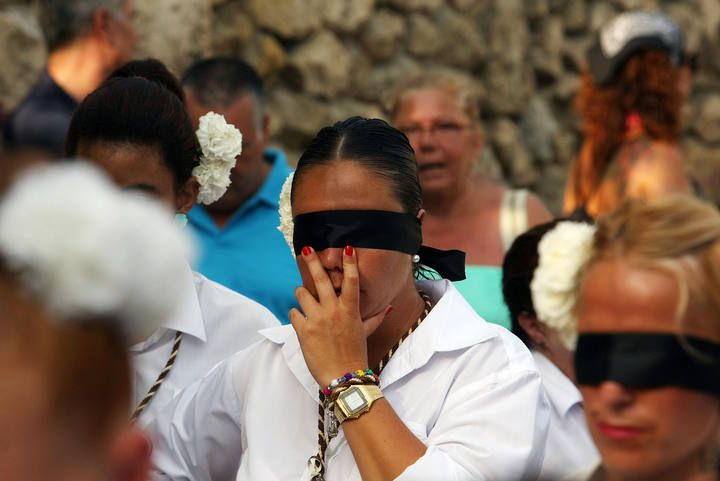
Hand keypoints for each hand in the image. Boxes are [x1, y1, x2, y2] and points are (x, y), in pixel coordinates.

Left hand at [289, 246, 390, 386]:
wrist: (343, 377)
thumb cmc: (356, 354)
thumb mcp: (366, 333)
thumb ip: (375, 318)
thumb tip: (388, 307)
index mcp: (350, 310)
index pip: (351, 280)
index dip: (349, 262)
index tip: (347, 247)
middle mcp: (333, 311)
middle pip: (320, 279)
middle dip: (312, 261)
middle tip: (306, 249)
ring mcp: (317, 319)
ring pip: (302, 293)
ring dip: (302, 293)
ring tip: (304, 296)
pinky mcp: (303, 330)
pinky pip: (293, 312)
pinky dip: (296, 315)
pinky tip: (302, 321)